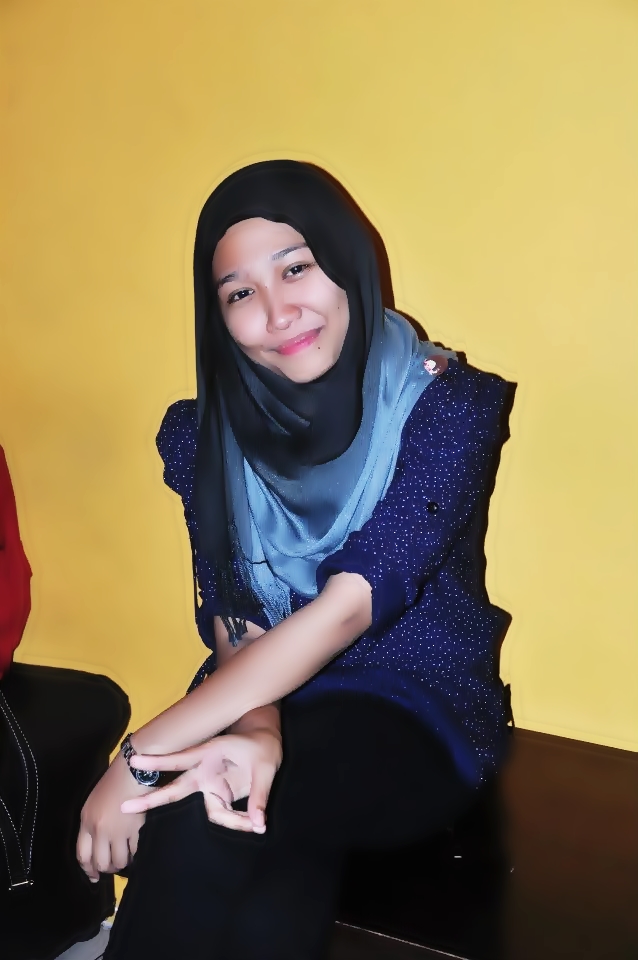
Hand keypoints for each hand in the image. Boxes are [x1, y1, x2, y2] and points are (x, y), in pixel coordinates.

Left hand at [76, 752, 153, 880]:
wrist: (134, 769)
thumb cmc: (115, 781)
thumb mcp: (95, 801)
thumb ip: (93, 822)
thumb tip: (98, 843)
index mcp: (86, 821)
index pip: (82, 855)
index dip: (88, 870)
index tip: (94, 876)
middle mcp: (99, 829)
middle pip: (100, 863)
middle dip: (107, 870)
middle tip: (113, 868)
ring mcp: (117, 830)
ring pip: (118, 861)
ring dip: (123, 863)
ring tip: (126, 859)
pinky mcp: (134, 829)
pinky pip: (133, 851)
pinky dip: (135, 853)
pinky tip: (137, 849)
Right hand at [120, 729, 281, 833]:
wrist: (267, 743)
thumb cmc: (264, 747)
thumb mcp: (266, 768)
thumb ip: (259, 795)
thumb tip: (257, 824)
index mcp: (210, 753)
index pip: (179, 759)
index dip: (157, 761)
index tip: (134, 761)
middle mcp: (204, 771)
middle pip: (175, 789)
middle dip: (151, 800)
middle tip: (123, 806)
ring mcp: (209, 785)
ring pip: (211, 812)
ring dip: (232, 820)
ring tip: (257, 823)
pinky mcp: (218, 795)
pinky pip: (222, 815)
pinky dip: (237, 821)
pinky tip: (254, 822)